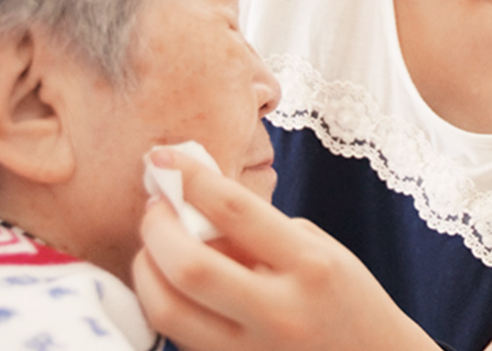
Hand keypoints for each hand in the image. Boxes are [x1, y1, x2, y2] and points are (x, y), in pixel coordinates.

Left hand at [132, 149, 439, 350]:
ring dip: (147, 269)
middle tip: (156, 207)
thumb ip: (255, 232)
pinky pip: (178, 336)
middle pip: (189, 266)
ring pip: (168, 312)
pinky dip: (165, 302)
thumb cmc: (344, 296)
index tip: (162, 157)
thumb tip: (188, 211)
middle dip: (156, 227)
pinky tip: (171, 283)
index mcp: (310, 265)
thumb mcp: (315, 249)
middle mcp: (280, 311)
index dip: (189, 177)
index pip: (234, 210)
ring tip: (155, 246)